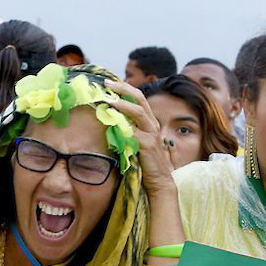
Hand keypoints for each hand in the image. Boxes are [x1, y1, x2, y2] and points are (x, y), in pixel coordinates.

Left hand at [103, 79, 175, 194]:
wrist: (159, 182)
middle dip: (123, 89)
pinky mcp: (148, 145)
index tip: (109, 83)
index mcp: (150, 122)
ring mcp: (152, 134)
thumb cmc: (145, 164)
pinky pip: (135, 131)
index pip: (138, 99)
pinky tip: (112, 122)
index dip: (125, 89)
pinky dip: (123, 125)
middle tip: (107, 83)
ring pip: (139, 112)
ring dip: (123, 103)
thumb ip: (128, 132)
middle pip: (139, 99)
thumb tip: (110, 122)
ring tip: (109, 99)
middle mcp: (152, 125)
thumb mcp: (135, 143)